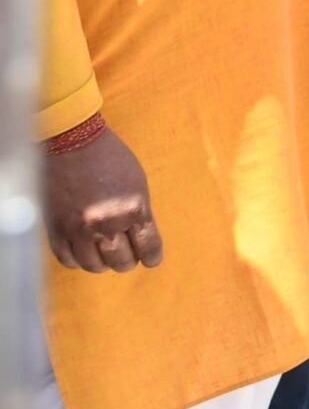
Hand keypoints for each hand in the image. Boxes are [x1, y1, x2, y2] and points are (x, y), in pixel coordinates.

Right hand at [44, 125, 161, 272]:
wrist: (72, 143)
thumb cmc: (110, 158)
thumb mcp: (137, 183)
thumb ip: (139, 212)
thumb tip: (141, 238)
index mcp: (134, 209)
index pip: (148, 247)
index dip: (152, 257)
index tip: (151, 260)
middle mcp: (107, 223)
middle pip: (121, 261)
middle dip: (128, 261)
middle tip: (127, 257)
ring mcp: (79, 229)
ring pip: (94, 265)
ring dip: (103, 263)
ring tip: (105, 256)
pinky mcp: (56, 229)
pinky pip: (68, 259)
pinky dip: (78, 260)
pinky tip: (83, 253)